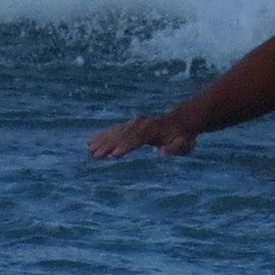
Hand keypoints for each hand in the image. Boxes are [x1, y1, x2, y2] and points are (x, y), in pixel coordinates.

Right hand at [86, 108, 200, 158]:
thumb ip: (175, 148)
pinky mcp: (131, 126)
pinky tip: (91, 141)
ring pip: (117, 132)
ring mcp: (135, 124)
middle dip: (109, 144)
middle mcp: (142, 124)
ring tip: (89, 150)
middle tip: (95, 155)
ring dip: (102, 141)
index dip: (126, 146)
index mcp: (154, 130)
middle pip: (123, 135)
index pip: (137, 138)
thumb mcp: (185, 144)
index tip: (114, 154)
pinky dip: (103, 135)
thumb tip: (162, 153)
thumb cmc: (183, 136)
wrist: (181, 120)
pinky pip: (115, 130)